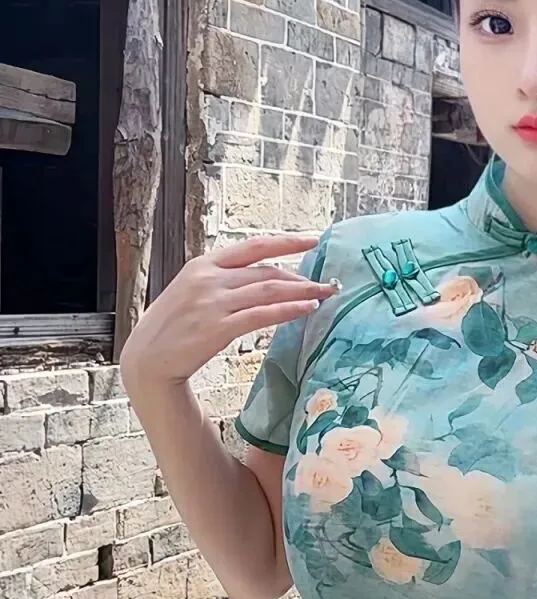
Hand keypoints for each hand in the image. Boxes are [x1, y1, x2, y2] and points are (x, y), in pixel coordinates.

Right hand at [120, 234, 338, 392]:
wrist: (147, 359)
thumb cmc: (170, 327)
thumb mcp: (190, 291)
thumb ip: (221, 281)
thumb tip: (259, 278)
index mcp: (203, 264)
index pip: (253, 246)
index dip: (286, 241)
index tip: (313, 239)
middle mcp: (209, 278)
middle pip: (266, 271)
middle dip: (300, 275)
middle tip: (325, 281)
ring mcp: (213, 303)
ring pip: (269, 290)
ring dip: (301, 291)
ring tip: (324, 293)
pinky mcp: (218, 328)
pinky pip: (262, 315)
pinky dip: (288, 310)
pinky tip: (307, 309)